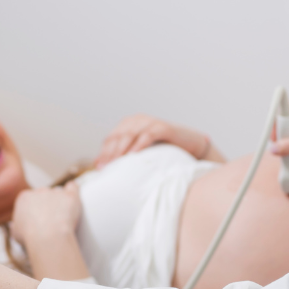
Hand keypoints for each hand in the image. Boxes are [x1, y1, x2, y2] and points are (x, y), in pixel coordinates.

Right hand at [10, 183, 82, 246]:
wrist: (48, 237)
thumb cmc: (31, 237)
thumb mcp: (16, 232)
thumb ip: (17, 225)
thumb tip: (16, 225)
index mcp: (24, 198)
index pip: (30, 200)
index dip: (34, 210)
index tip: (38, 220)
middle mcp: (39, 191)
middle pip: (44, 196)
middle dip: (47, 206)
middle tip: (50, 221)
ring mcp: (55, 192)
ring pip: (59, 194)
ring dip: (60, 203)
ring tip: (63, 218)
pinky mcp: (70, 196)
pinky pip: (73, 187)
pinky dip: (73, 189)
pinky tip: (73, 195)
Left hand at [94, 114, 213, 167]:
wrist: (190, 145)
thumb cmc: (163, 150)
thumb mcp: (141, 151)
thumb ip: (125, 154)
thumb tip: (102, 167)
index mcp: (129, 124)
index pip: (111, 138)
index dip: (103, 152)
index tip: (98, 167)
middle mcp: (137, 120)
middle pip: (118, 137)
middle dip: (109, 153)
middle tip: (104, 168)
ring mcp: (150, 122)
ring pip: (130, 135)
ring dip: (121, 150)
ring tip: (115, 164)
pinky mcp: (163, 127)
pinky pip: (148, 135)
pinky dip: (139, 145)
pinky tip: (133, 156)